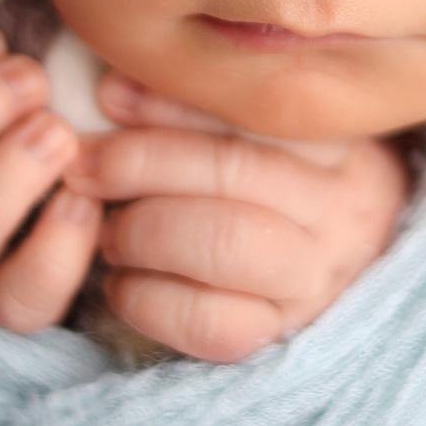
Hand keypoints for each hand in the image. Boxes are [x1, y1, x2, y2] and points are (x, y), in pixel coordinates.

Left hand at [65, 73, 409, 362]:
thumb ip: (201, 104)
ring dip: (142, 231)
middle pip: (234, 171)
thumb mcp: (259, 128)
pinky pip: (207, 324)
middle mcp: (342, 207)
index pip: (253, 109)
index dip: (171, 102)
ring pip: (223, 245)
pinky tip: (122, 281)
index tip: (108, 97)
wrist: (335, 258)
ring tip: (107, 227)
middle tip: (83, 167)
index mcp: (338, 138)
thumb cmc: (277, 175)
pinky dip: (146, 299)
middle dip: (141, 164)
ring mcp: (315, 277)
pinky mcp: (279, 333)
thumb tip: (111, 93)